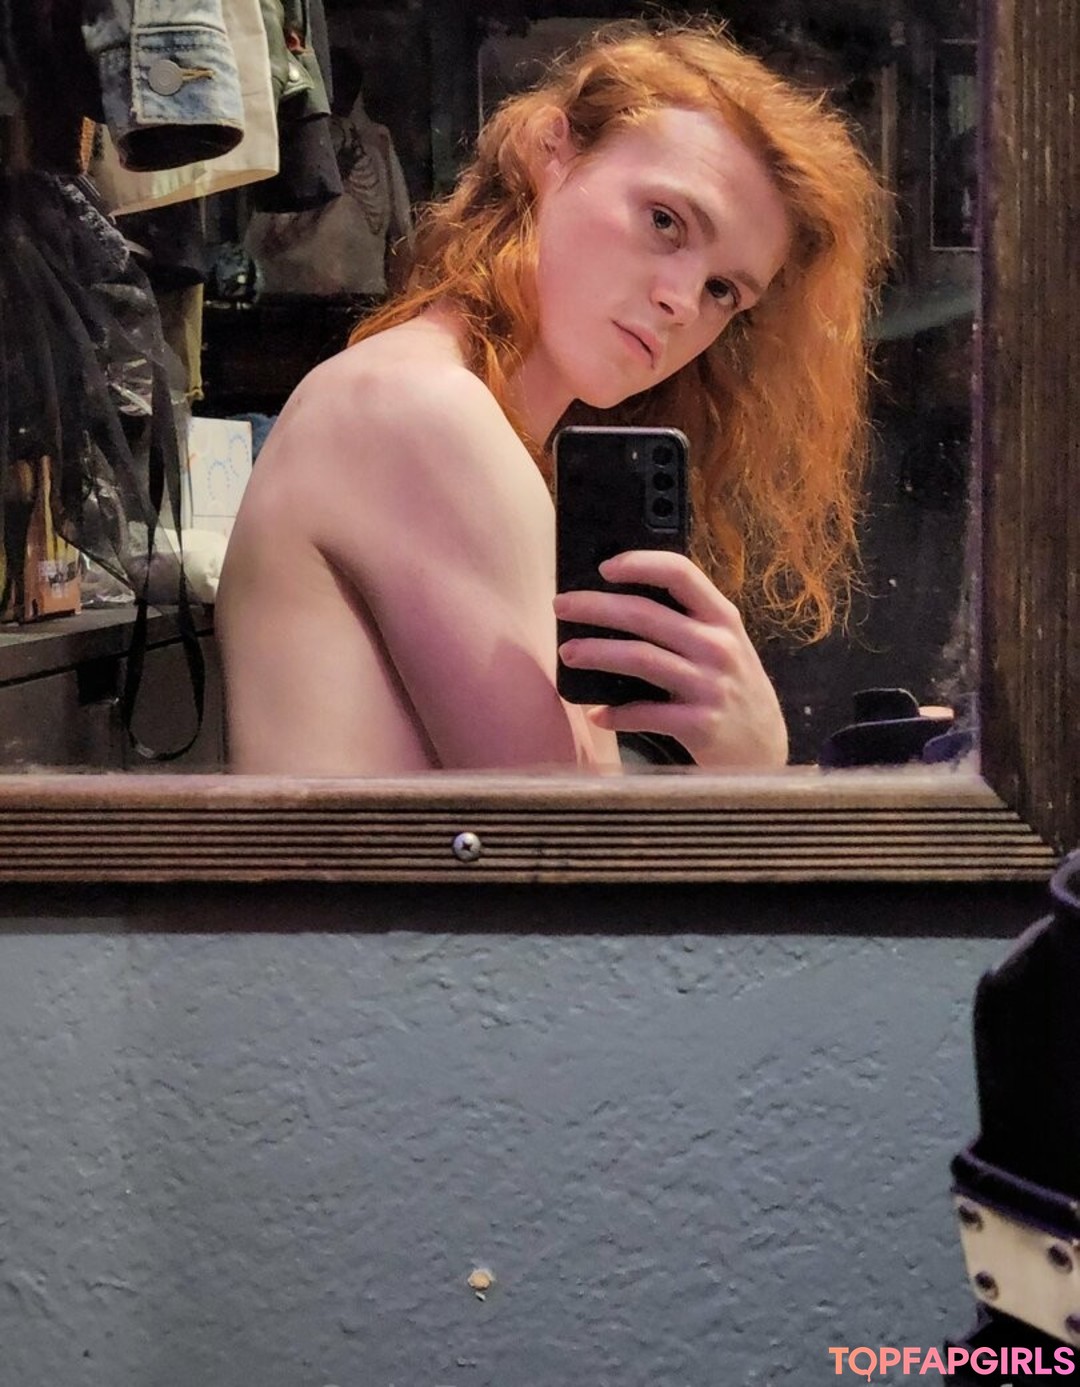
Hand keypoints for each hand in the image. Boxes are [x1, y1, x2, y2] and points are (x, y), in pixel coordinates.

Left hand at [553, 550, 788, 768]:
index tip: (605, 567)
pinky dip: (615, 714)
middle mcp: (718, 647)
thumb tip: (618, 603)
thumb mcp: (723, 647)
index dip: (640, 564)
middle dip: (596, 606)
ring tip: (568, 652)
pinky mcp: (700, 724)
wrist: (764, 751)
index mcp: (722, 619)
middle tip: (561, 605)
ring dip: (596, 652)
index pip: (681, 574)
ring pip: (640, 658)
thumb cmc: (731, 689)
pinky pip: (645, 713)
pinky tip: (595, 714)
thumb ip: (687, 623)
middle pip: (645, 615)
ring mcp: (710, 686)